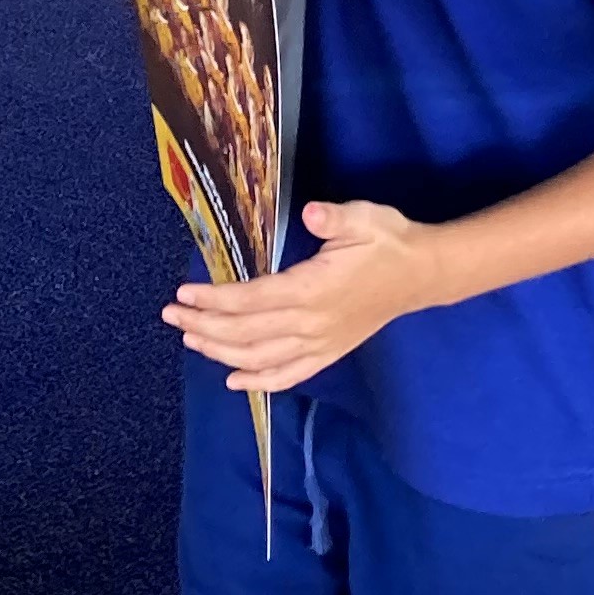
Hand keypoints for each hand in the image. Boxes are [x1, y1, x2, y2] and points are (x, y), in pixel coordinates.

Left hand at [167, 201, 434, 391]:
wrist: (422, 275)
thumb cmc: (388, 241)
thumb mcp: (364, 218)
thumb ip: (334, 218)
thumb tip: (311, 213)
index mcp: (314, 289)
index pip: (252, 300)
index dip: (215, 300)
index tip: (183, 294)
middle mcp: (312, 323)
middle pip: (247, 334)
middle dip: (205, 326)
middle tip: (171, 316)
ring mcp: (321, 343)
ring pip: (261, 358)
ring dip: (220, 353)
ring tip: (190, 340)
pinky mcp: (329, 353)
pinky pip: (289, 375)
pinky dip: (259, 381)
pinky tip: (234, 380)